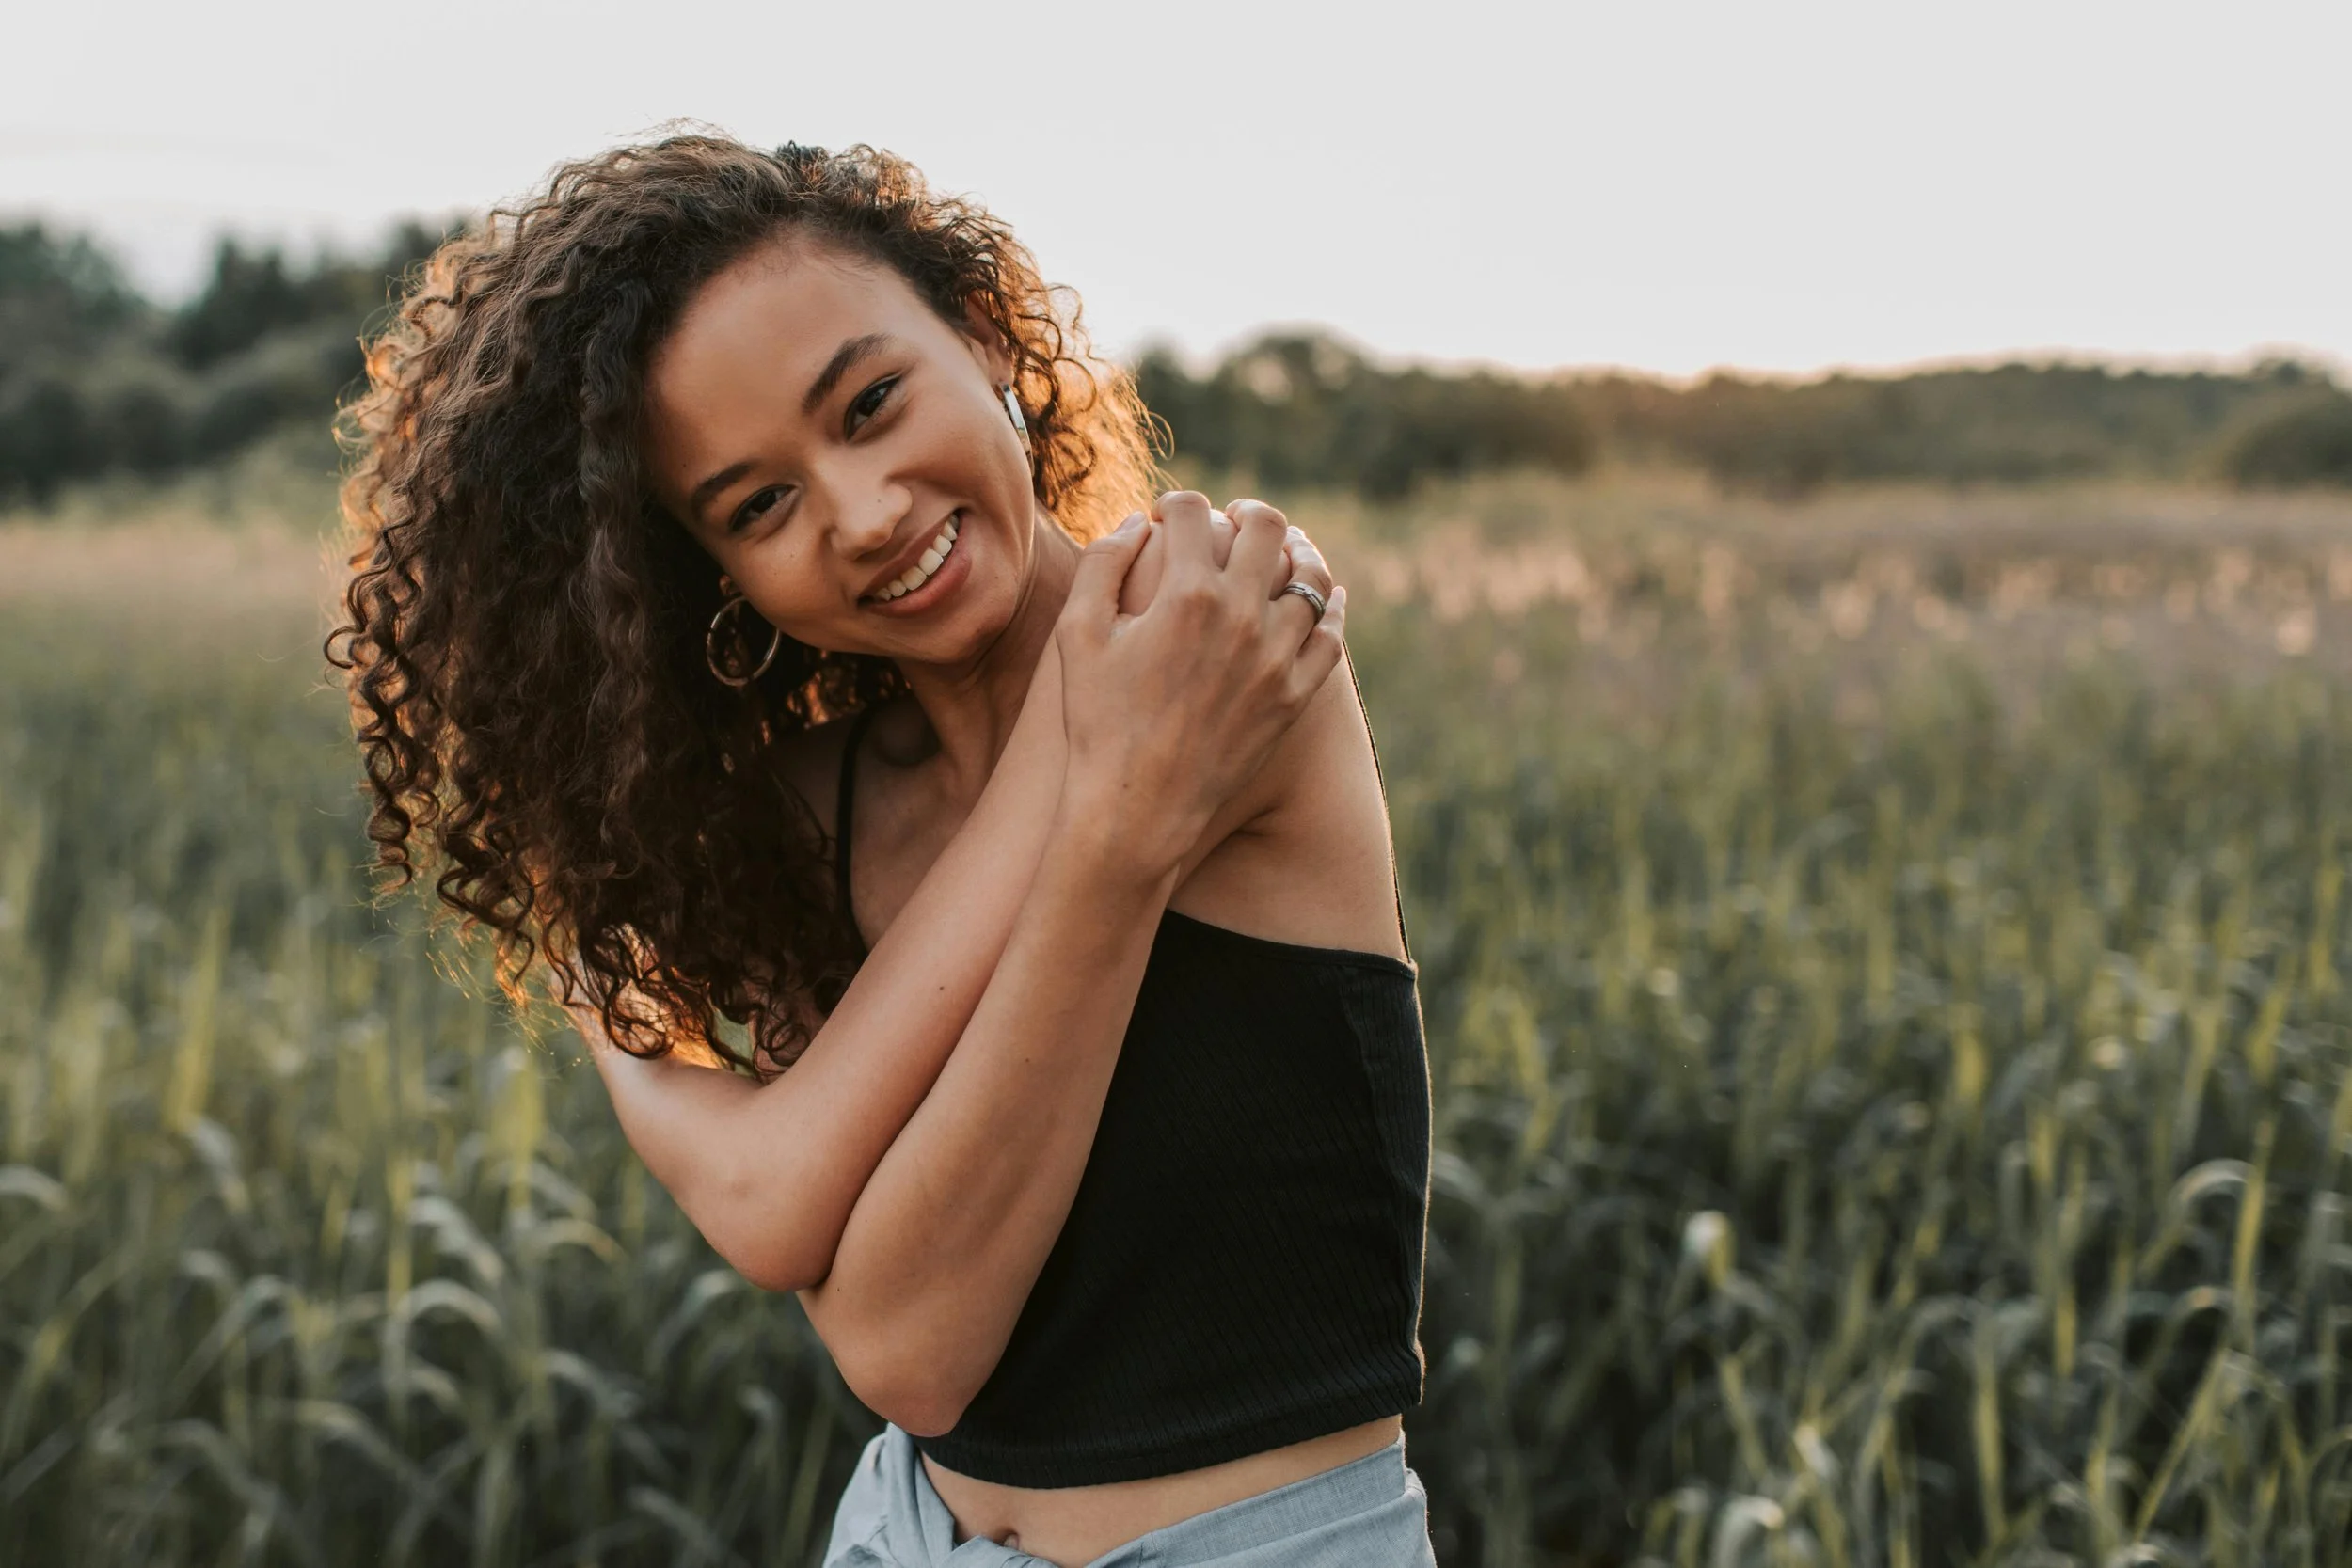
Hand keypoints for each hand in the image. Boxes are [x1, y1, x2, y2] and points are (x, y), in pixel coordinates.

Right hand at [1053, 491, 1345, 878]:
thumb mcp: (1077, 637)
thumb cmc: (1098, 722)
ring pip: (1311, 576)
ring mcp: (1276, 657)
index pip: (1192, 511)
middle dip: (1244, 512)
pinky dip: (1330, 607)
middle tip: (1230, 521)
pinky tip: (1323, 598)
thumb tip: (1137, 523)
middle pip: (1267, 526)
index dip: (1174, 504)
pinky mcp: (1295, 696)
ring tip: (1280, 552)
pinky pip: (1331, 636)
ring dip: (1295, 552)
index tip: (1165, 518)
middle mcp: (1241, 617)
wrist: (1138, 809)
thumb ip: (1101, 564)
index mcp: (1184, 594)